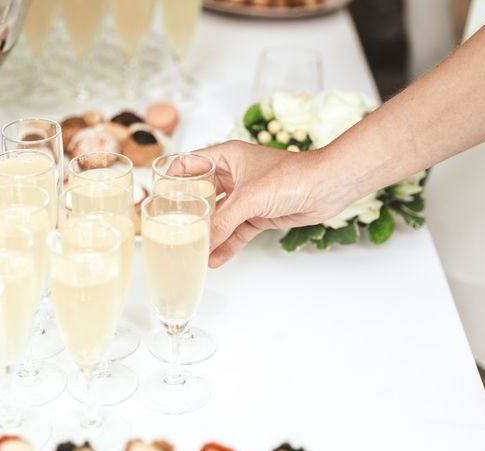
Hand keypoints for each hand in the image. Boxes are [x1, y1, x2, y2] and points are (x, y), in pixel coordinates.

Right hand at [183, 140, 344, 267]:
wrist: (328, 187)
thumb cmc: (292, 175)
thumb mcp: (250, 197)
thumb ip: (224, 221)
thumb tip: (204, 243)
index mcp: (226, 157)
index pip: (189, 164)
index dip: (172, 178)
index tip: (157, 197)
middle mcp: (233, 176)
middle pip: (201, 195)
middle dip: (188, 214)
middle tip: (169, 231)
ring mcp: (246, 197)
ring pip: (218, 217)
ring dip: (207, 234)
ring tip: (189, 251)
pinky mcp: (258, 215)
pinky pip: (235, 232)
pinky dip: (225, 245)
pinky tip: (213, 259)